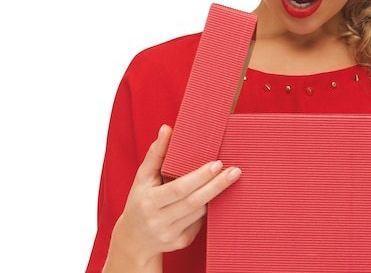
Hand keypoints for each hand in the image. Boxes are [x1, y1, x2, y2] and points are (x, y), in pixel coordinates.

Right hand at [103, 125, 240, 271]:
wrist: (133, 239)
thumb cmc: (140, 200)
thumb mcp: (143, 177)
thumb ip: (156, 153)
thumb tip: (167, 128)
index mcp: (149, 201)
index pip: (180, 188)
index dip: (200, 176)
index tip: (217, 163)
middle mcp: (158, 220)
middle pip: (194, 202)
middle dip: (217, 185)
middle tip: (235, 171)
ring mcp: (170, 235)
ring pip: (200, 212)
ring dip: (214, 196)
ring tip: (228, 179)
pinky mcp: (180, 242)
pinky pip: (200, 223)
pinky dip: (207, 210)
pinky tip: (212, 198)